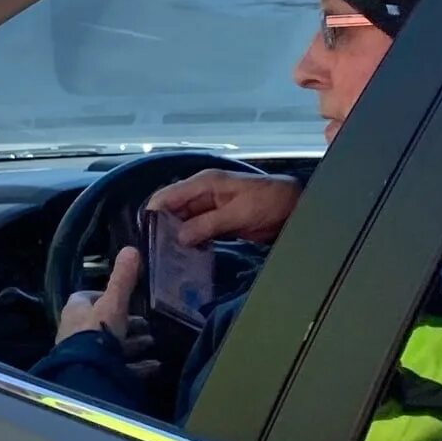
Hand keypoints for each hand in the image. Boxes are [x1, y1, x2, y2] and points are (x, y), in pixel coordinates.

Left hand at [54, 247, 159, 380]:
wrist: (86, 373)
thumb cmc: (97, 331)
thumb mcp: (114, 302)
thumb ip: (123, 279)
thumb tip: (131, 249)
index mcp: (76, 310)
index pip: (89, 297)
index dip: (108, 296)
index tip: (128, 298)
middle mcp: (75, 330)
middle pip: (102, 322)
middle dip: (126, 322)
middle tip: (147, 323)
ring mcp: (83, 354)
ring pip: (111, 345)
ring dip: (132, 344)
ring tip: (153, 342)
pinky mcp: (94, 373)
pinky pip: (117, 367)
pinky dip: (136, 365)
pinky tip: (155, 366)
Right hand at [144, 171, 301, 248]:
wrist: (295, 205)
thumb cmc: (270, 201)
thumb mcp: (238, 213)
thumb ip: (207, 224)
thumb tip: (180, 237)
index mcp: (204, 183)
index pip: (168, 195)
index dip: (153, 213)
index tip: (146, 236)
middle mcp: (202, 193)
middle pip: (172, 209)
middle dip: (162, 228)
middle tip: (156, 252)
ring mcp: (209, 207)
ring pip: (182, 221)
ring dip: (175, 237)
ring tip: (167, 257)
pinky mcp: (216, 221)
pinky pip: (196, 229)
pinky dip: (189, 240)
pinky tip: (185, 255)